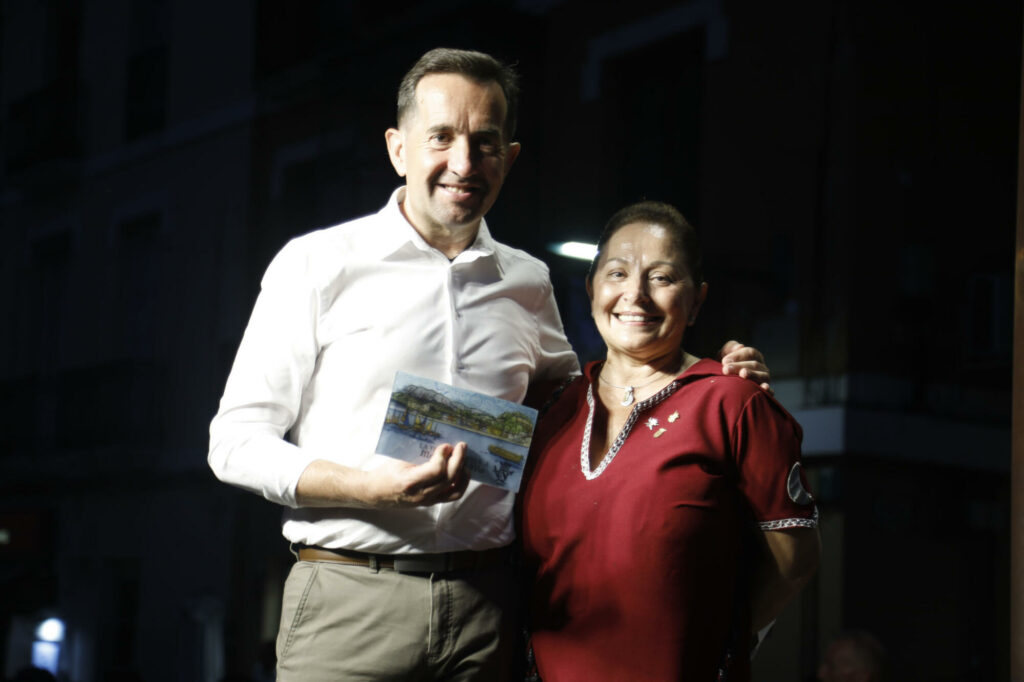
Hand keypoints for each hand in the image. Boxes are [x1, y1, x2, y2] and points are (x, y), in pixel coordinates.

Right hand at [295, 443, 469, 508]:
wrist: (375, 493)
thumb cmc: (386, 473)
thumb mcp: (399, 460)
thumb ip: (419, 454)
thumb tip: (440, 443)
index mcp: (410, 482)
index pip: (436, 470)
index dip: (444, 456)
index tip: (446, 445)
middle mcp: (421, 494)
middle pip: (449, 478)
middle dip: (459, 460)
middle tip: (461, 446)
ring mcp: (427, 501)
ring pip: (454, 490)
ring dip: (463, 475)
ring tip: (464, 461)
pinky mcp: (431, 503)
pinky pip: (451, 496)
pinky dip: (460, 483)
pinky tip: (460, 472)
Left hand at [718, 340, 771, 392]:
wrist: (725, 385)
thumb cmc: (726, 366)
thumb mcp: (724, 355)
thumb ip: (729, 348)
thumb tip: (740, 346)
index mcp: (754, 356)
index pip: (749, 353)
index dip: (737, 356)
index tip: (724, 362)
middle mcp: (762, 367)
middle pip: (755, 364)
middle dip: (739, 366)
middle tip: (725, 370)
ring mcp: (765, 379)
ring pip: (763, 376)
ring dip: (753, 375)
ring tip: (742, 374)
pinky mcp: (765, 392)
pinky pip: (770, 391)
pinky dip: (768, 390)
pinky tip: (764, 388)